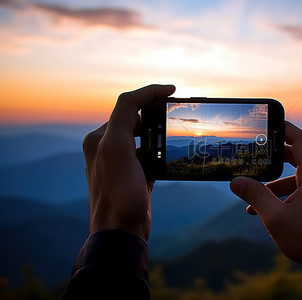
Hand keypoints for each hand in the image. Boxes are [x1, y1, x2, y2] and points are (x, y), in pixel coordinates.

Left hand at [82, 84, 175, 241]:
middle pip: (136, 118)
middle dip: (156, 112)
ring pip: (144, 136)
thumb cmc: (118, 193)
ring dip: (159, 131)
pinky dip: (160, 150)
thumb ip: (123, 119)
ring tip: (175, 131)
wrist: (121, 232)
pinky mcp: (134, 175)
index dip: (150, 92)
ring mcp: (121, 162)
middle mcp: (107, 147)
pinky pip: (149, 154)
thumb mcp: (116, 149)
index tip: (172, 90)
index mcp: (100, 137)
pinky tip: (170, 153)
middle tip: (176, 111)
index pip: (127, 104)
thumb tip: (141, 99)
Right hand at [230, 121, 301, 289]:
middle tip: (255, 155)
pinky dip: (284, 195)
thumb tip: (236, 181)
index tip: (270, 122)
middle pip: (296, 157)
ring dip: (274, 184)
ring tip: (252, 197)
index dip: (285, 128)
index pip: (301, 141)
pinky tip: (266, 211)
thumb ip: (255, 196)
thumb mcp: (275, 218)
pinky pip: (301, 190)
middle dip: (273, 158)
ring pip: (296, 177)